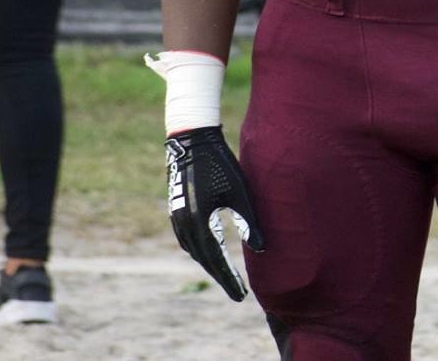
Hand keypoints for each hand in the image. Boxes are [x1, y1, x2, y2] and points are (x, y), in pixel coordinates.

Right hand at [165, 128, 262, 300]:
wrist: (192, 142)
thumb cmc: (221, 164)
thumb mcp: (240, 192)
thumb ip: (248, 221)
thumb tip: (260, 249)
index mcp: (199, 222)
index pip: (216, 260)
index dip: (229, 279)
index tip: (241, 296)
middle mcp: (184, 225)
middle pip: (204, 260)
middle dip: (220, 276)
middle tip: (237, 292)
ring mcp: (177, 219)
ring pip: (195, 251)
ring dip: (210, 264)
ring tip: (227, 276)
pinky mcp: (177, 212)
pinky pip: (189, 240)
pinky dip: (202, 251)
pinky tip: (213, 253)